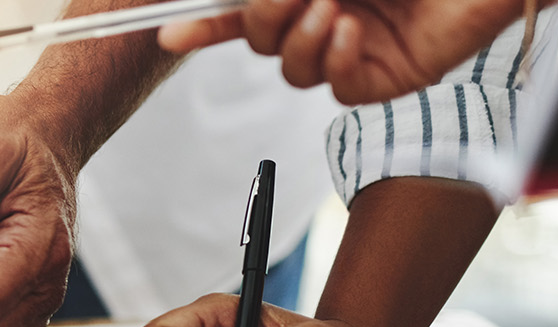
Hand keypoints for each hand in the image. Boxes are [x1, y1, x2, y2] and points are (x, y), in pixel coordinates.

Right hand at [159, 0, 530, 103]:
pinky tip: (352, 31)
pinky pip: (335, 88)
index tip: (169, 33)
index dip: (205, 22)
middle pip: (257, 39)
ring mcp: (358, 47)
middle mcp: (331, 12)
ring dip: (296, 38)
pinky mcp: (388, 76)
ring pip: (289, 70)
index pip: (246, 9)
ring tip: (331, 7)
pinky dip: (333, 60)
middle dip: (261, 17)